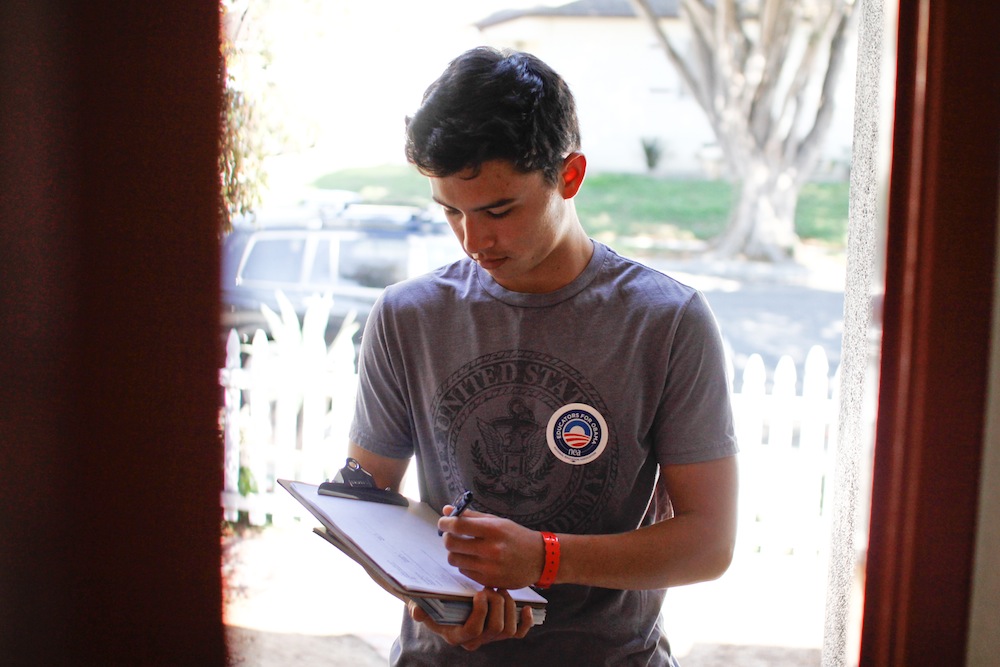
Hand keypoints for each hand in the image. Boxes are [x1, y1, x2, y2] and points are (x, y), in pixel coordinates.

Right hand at [408, 588, 533, 650]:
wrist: (442, 606)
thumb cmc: (432, 604)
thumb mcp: (421, 605)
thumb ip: (418, 609)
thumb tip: (417, 612)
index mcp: (457, 636)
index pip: (474, 631)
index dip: (480, 613)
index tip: (478, 593)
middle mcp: (476, 641)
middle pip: (496, 628)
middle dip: (496, 605)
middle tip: (489, 587)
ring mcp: (490, 638)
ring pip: (509, 629)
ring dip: (508, 606)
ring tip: (500, 589)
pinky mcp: (502, 631)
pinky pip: (519, 633)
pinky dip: (526, 622)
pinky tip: (526, 607)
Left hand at [438, 509, 544, 589]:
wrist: (539, 559)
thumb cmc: (516, 537)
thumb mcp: (497, 521)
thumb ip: (471, 516)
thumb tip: (447, 511)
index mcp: (493, 530)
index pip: (458, 526)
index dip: (445, 523)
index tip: (444, 522)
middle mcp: (491, 550)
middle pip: (451, 544)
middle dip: (447, 538)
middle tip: (452, 535)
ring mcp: (489, 568)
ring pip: (454, 559)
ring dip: (454, 552)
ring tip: (463, 548)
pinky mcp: (488, 581)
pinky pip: (464, 571)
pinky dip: (464, 564)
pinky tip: (474, 559)